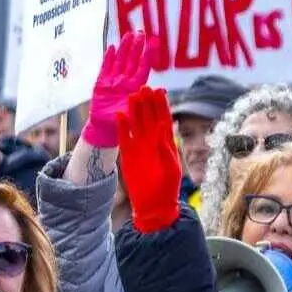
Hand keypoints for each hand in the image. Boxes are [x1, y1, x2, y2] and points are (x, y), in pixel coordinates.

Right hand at [83, 31, 154, 147]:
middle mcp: (126, 81)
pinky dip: (108, 57)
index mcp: (136, 87)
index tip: (154, 41)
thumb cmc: (124, 124)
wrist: (105, 130)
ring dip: (124, 48)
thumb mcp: (139, 112)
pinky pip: (105, 67)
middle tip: (141, 32)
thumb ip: (149, 100)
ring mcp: (113, 81)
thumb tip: (164, 90)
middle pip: (132, 60)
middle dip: (136, 46)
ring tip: (128, 35)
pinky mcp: (101, 83)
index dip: (148, 53)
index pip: (143, 66)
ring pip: (120, 60)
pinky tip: (111, 47)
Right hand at [117, 86, 182, 233]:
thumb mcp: (172, 168)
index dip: (162, 105)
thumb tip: (163, 132)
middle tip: (144, 87)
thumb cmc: (168, 187)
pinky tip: (119, 114)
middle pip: (149, 117)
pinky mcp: (128, 154)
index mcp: (166, 142)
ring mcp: (140, 146)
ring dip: (134, 110)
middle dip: (147, 102)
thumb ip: (166, 150)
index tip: (160, 90)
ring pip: (136, 123)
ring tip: (132, 96)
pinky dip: (122, 126)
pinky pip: (124, 137)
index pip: (164, 118)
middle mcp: (153, 141)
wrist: (154, 204)